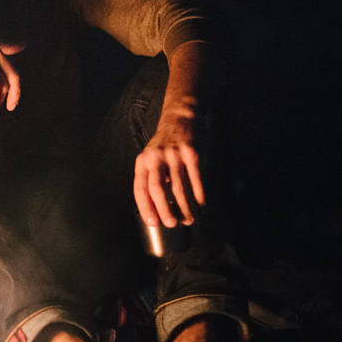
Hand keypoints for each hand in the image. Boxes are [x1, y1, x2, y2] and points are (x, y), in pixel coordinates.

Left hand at [133, 95, 204, 227]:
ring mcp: (174, 155)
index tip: (153, 222)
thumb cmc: (165, 144)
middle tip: (172, 224)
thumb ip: (152, 179)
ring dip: (184, 207)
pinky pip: (195, 178)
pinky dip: (199, 195)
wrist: (180, 117)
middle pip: (156, 189)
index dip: (145, 208)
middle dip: (164, 210)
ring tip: (189, 219)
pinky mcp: (191, 152)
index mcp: (143, 162)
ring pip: (178, 187)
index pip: (140, 189)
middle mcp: (155, 158)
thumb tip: (159, 208)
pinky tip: (201, 205)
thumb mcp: (151, 158)